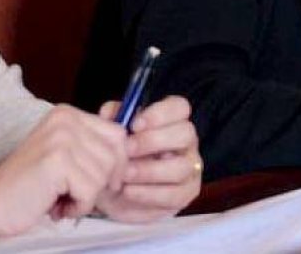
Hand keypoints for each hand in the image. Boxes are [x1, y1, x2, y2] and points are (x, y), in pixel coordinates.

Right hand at [0, 105, 127, 238]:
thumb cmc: (31, 185)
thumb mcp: (66, 155)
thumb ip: (94, 147)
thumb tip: (134, 152)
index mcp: (69, 114)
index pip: (118, 134)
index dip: (117, 164)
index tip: (97, 181)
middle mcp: (66, 119)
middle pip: (116, 154)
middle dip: (103, 182)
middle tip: (77, 193)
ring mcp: (61, 138)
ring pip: (105, 174)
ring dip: (88, 197)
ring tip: (63, 199)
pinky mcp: (57, 161)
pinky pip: (91, 190)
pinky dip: (78, 206)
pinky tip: (58, 206)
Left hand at [94, 96, 201, 221]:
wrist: (115, 192)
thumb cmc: (118, 156)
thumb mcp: (111, 136)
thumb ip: (112, 120)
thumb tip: (111, 113)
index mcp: (171, 121)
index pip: (179, 107)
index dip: (159, 114)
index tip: (134, 125)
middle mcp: (185, 142)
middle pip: (185, 133)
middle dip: (154, 141)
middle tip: (127, 150)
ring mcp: (189, 169)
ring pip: (181, 167)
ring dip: (149, 171)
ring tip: (124, 174)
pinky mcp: (185, 194)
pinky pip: (174, 194)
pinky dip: (148, 193)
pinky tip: (128, 191)